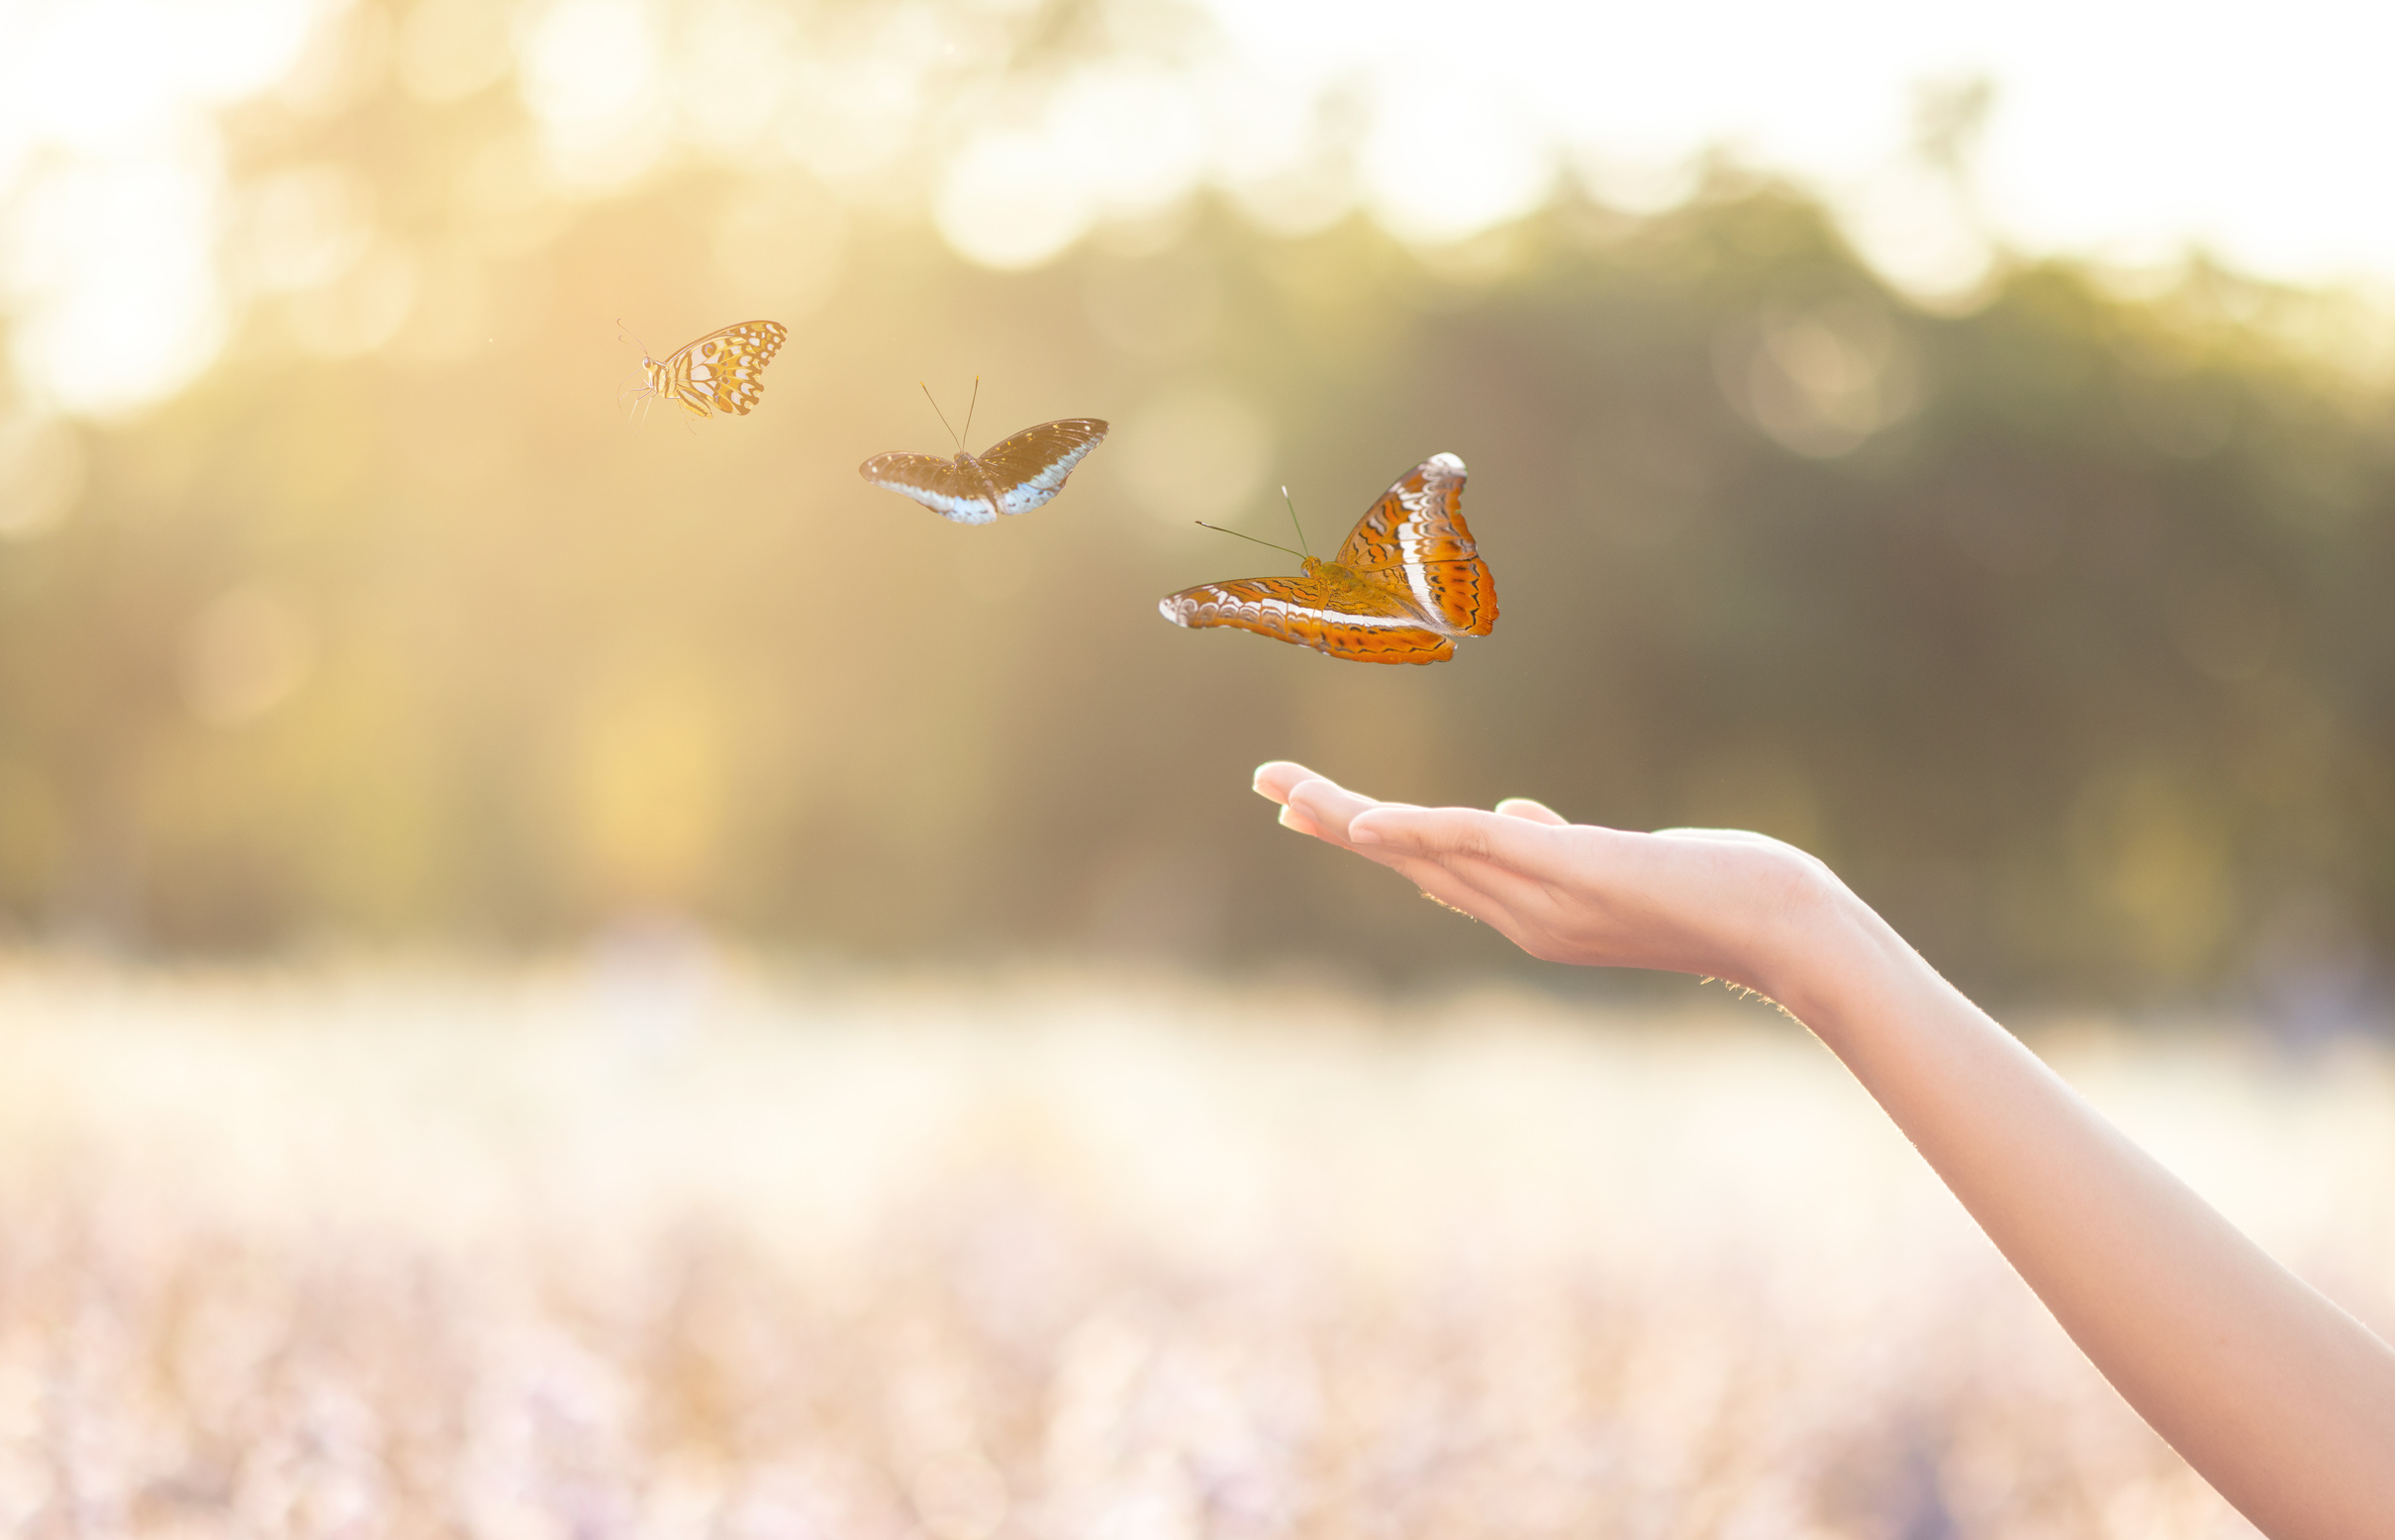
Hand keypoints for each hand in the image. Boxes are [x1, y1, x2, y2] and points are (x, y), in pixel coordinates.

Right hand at [1252, 760, 1858, 1004]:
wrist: (1789, 932)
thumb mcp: (1626, 864)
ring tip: (1291, 791)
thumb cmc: (1720, 895)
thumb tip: (1518, 814)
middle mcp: (1523, 914)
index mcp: (1530, 910)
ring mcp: (1545, 898)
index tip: (1316, 809)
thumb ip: (1562, 844)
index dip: (1368, 833)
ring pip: (1427, 850)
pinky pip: (1479, 849)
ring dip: (1352, 817)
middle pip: (1408, 860)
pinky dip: (1418, 833)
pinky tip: (1370, 820)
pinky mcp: (1574, 871)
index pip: (1432, 866)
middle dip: (1334, 820)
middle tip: (1267, 786)